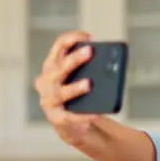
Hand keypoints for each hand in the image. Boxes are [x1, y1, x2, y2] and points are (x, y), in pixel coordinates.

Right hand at [34, 30, 100, 145]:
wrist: (73, 123)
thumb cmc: (80, 94)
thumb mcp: (84, 77)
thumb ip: (93, 69)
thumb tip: (113, 64)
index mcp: (53, 65)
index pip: (59, 45)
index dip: (74, 38)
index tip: (91, 38)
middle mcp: (46, 80)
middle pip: (57, 68)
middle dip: (73, 59)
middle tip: (90, 51)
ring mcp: (48, 100)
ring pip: (60, 93)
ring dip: (74, 88)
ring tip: (89, 84)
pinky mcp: (56, 119)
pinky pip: (69, 117)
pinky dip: (82, 115)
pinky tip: (95, 113)